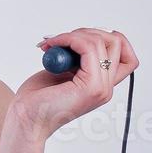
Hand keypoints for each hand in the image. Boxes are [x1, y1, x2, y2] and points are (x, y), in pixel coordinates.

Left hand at [11, 27, 138, 139]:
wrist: (26, 120)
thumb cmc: (37, 99)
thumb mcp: (62, 71)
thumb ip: (76, 58)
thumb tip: (80, 37)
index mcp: (100, 85)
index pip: (125, 55)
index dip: (107, 38)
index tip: (79, 39)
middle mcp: (106, 88)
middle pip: (116, 43)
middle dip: (87, 32)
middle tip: (61, 40)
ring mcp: (101, 88)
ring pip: (102, 42)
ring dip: (74, 35)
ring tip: (52, 44)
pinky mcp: (91, 87)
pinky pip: (88, 47)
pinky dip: (69, 39)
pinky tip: (52, 45)